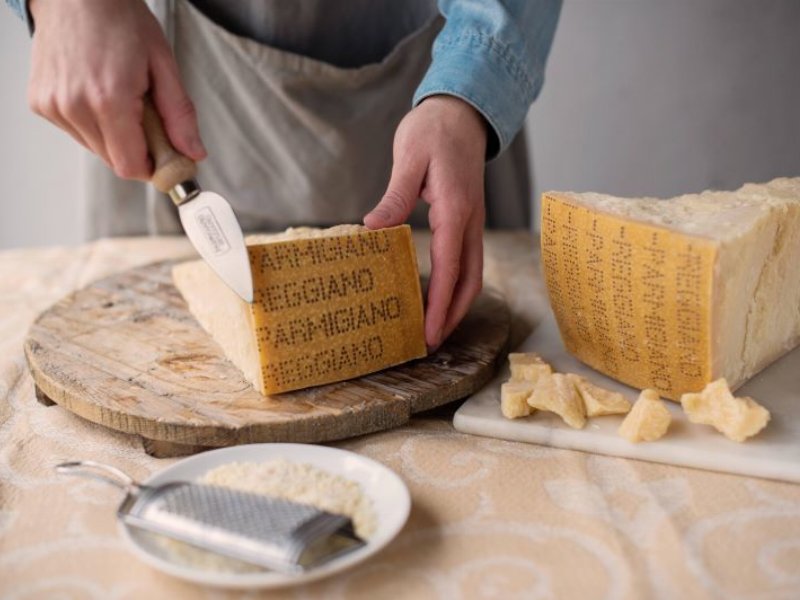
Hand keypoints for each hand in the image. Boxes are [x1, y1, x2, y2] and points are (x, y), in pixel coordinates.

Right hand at [27, 0, 205, 178]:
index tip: (166, 156)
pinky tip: (97, 92)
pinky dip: (93, 122)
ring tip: (120, 96)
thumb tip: (193, 152)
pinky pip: (76, 132)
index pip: (131, 166)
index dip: (153, 167)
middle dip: (137, 148)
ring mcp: (53, 106)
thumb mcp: (163, 64)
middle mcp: (74, 106)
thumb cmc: (119, 19)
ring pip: (96, 149)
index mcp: (108, 99)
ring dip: (115, 135)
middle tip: (146, 114)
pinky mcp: (40, 103)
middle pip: (114, 160)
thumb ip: (179, 114)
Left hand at [364, 95, 486, 349]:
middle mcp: (470, 221)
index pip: (449, 269)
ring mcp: (473, 221)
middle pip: (468, 281)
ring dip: (456, 304)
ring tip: (436, 327)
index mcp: (455, 210)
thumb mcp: (409, 157)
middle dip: (451, 315)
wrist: (462, 112)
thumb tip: (373, 230)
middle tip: (430, 342)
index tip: (428, 333)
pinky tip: (438, 294)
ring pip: (472, 273)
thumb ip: (395, 197)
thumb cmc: (434, 130)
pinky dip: (456, 284)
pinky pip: (467, 260)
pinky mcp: (468, 219)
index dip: (438, 306)